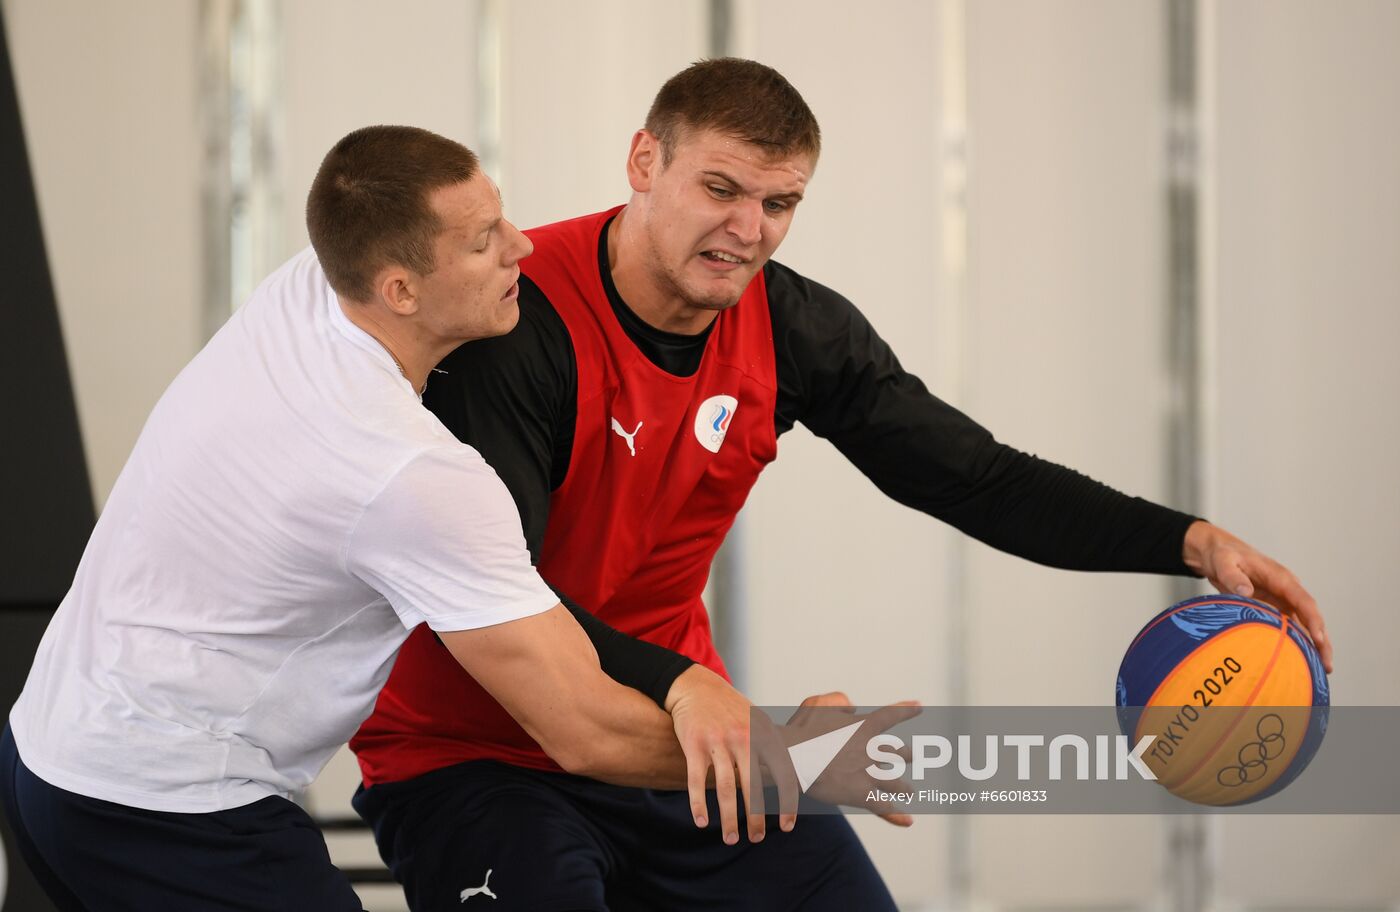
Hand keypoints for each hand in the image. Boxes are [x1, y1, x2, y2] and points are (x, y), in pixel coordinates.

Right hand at [664, 664, 796, 844]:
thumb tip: (798, 770)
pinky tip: (701, 821)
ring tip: (730, 839)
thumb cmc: (731, 708)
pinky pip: (697, 780)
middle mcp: (744, 737)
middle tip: (757, 839)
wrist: (696, 686)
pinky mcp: (694, 744)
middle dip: (756, 818)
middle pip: (754, 787)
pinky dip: (698, 804)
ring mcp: (718, 741)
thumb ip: (775, 744)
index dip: (787, 803)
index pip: (783, 774)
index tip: (787, 826)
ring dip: (729, 819)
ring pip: (726, 788)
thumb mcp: (758, 720)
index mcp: (764, 734)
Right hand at [771, 691, 920, 826]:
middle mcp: (872, 750)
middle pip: (899, 753)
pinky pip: (883, 807)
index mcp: (863, 726)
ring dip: (904, 787)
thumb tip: (852, 706)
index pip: (890, 715)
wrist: (792, 756)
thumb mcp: (819, 706)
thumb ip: (839, 704)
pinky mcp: (860, 794)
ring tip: (909, 790)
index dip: (906, 710)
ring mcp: (868, 773)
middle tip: (913, 755)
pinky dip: (896, 815)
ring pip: (896, 783)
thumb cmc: (802, 730)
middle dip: (908, 754)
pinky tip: (908, 820)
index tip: (919, 706)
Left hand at [1183, 520, 1332, 672]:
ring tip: (1319, 671)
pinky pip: (1288, 627)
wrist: (1216, 552)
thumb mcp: (1223, 562)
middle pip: (1310, 616)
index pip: (1303, 600)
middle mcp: (1286, 589)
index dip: (1313, 620)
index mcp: (1280, 577)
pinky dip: (1295, 642)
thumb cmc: (1221, 555)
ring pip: (1303, 625)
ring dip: (1312, 646)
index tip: (1319, 639)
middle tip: (1327, 666)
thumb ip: (1233, 576)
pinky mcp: (1273, 608)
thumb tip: (1246, 592)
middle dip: (1321, 641)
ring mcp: (1281, 599)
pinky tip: (1297, 661)